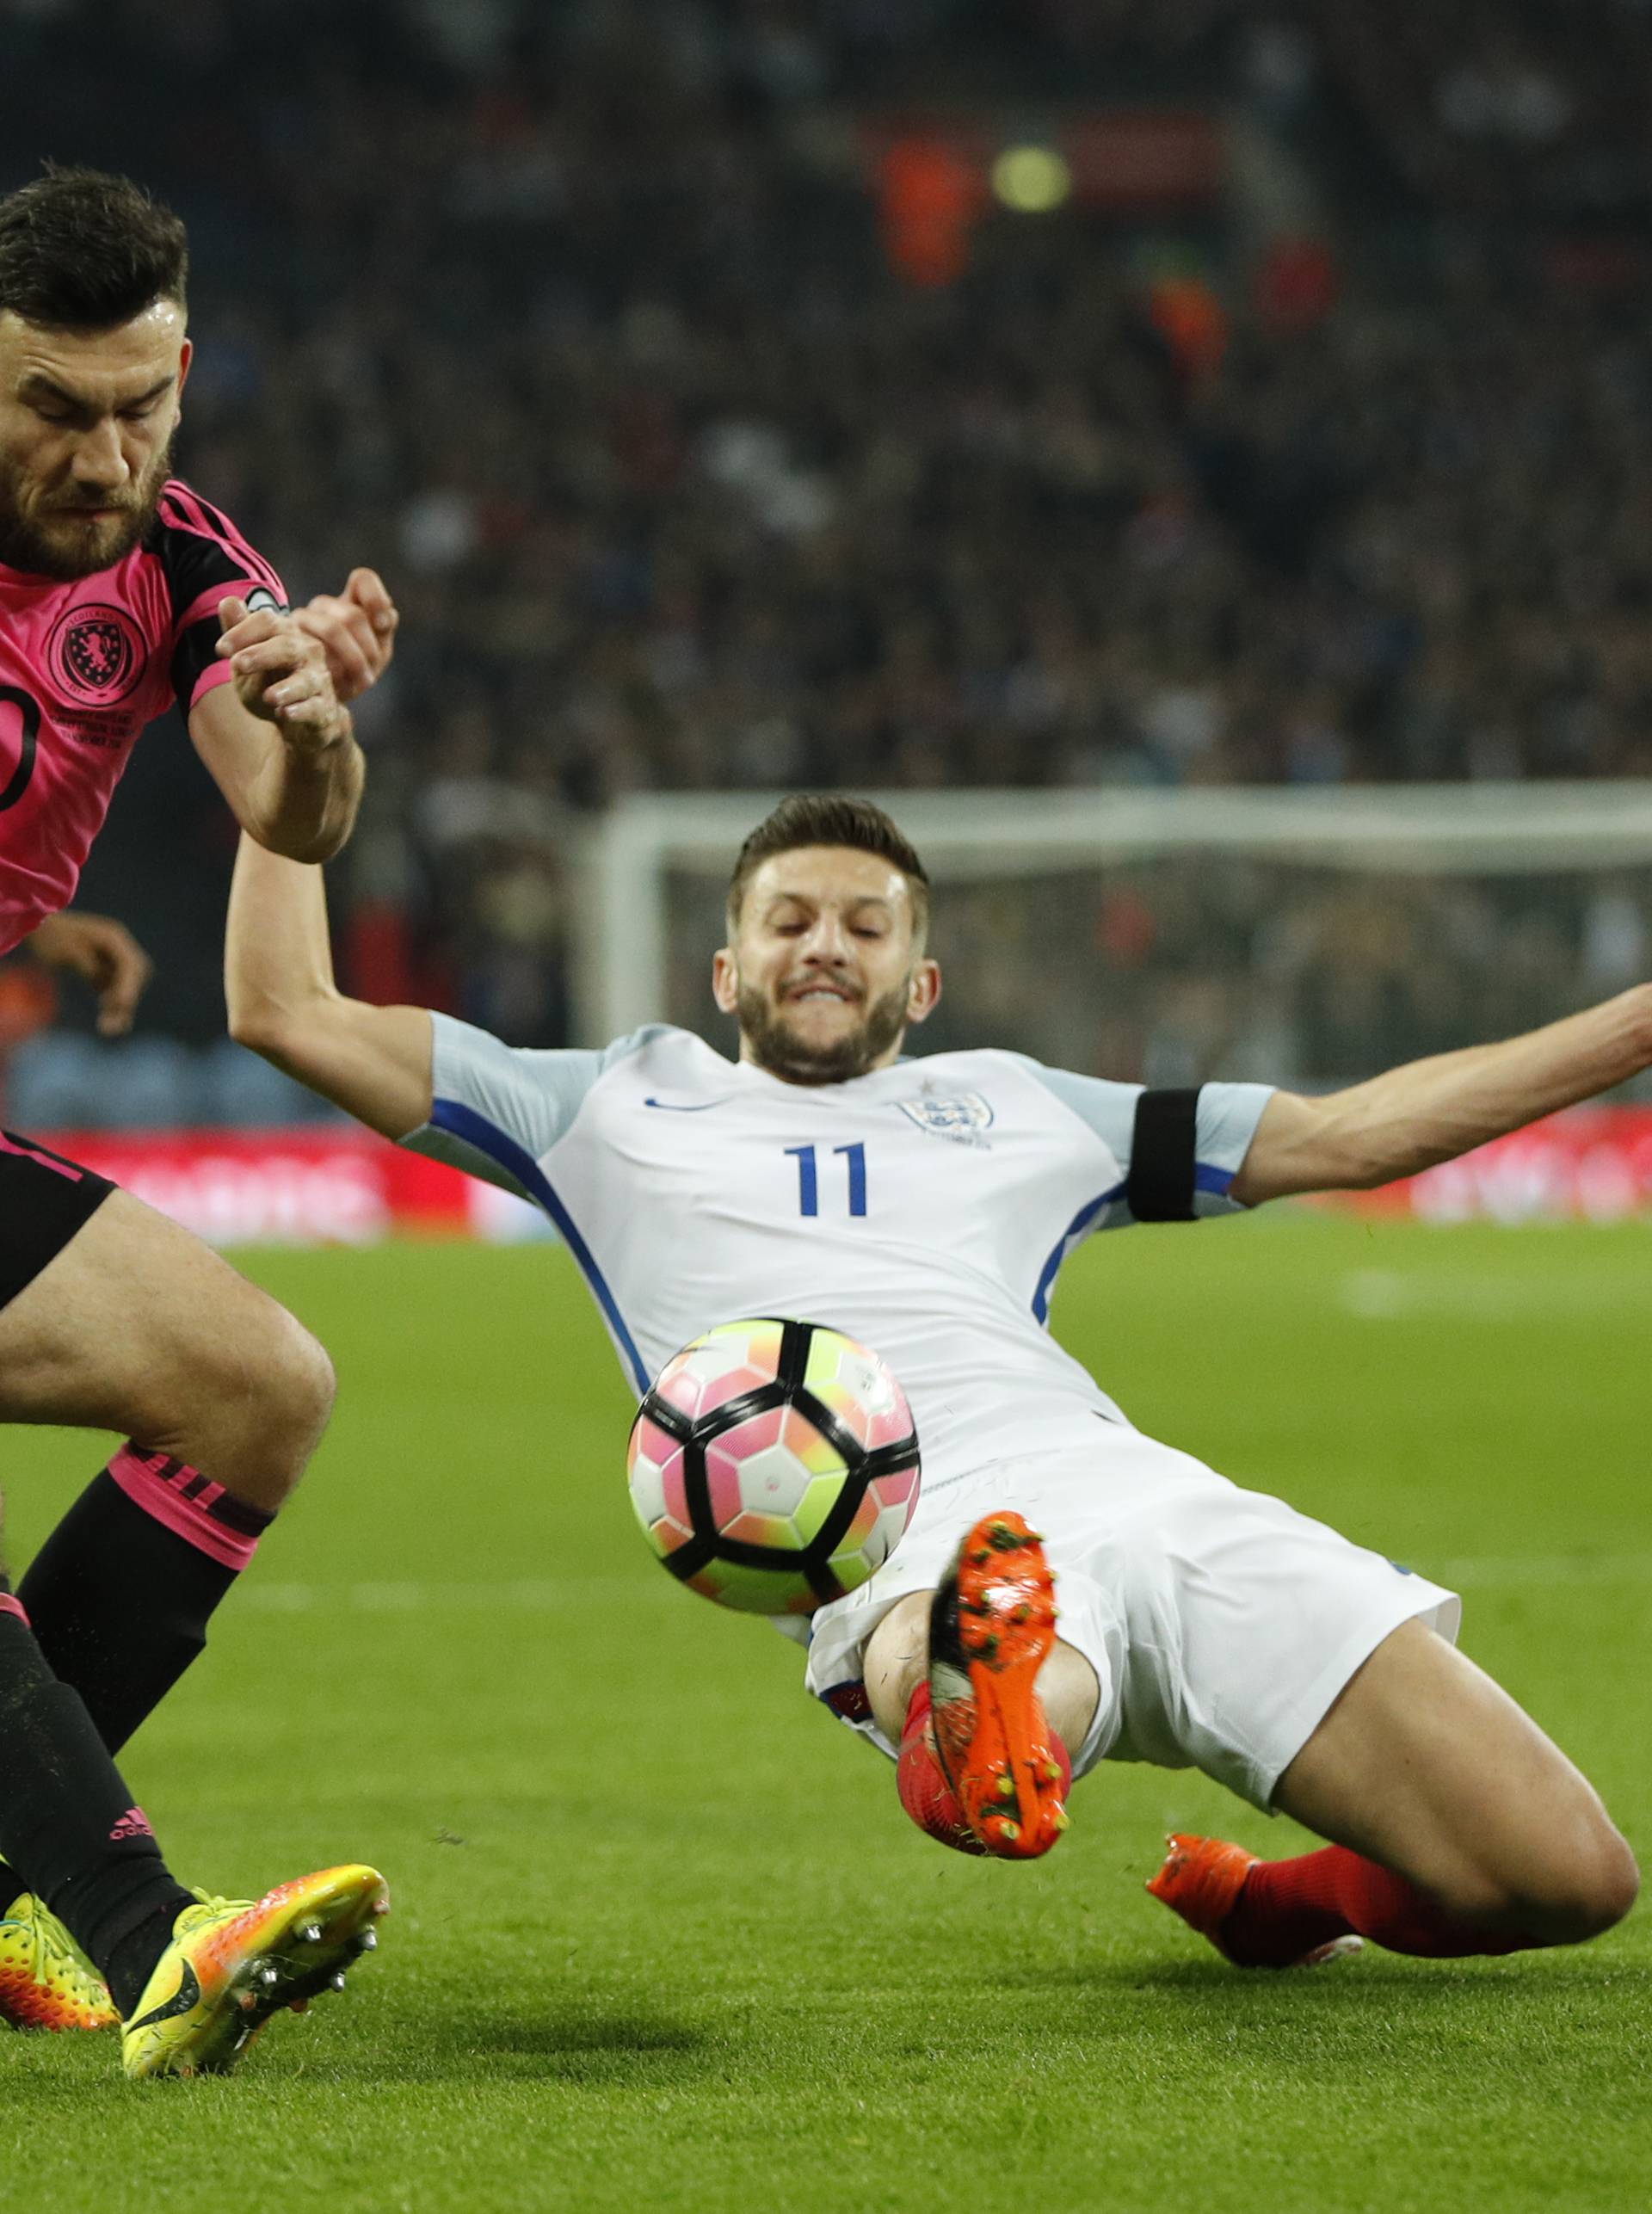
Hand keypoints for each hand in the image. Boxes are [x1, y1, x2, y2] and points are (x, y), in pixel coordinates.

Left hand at [28, 912, 153, 1035]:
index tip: (122, 1006)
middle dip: (127, 999)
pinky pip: (116, 990)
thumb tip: (104, 985)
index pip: (130, 965)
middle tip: (111, 1022)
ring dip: (121, 1007)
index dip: (129, 987)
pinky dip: (114, 1006)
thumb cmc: (49, 937)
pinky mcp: (106, 970)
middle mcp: (119, 947)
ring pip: (128, 986)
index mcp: (113, 937)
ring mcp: (114, 959)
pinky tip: (107, 1024)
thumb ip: (88, 966)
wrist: (36, 928)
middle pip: (136, 977)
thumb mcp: (65, 951)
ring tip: (107, 1029)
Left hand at [217, 596, 350, 754]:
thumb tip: (227, 601)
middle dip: (261, 654)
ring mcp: (318, 681)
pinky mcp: (324, 709)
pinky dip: (301, 711)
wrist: (301, 717)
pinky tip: (285, 713)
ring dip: (287, 688)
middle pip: (287, 646)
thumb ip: (239, 632)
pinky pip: (315, 708)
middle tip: (238, 664)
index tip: (221, 650)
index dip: (243, 632)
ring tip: (269, 696)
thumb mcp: (249, 658)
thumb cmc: (273, 681)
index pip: (267, 622)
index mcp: (286, 634)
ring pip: (306, 680)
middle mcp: (306, 652)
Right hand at [290, 568, 398, 702]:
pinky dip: (331, 669)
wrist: (320, 698)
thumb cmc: (353, 673)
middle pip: (353, 616)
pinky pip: (311, 647)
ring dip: (352, 660)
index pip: (362, 579)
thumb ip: (383, 631)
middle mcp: (325, 606)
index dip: (376, 599)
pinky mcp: (287, 638)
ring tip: (358, 683)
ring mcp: (303, 620)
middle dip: (368, 650)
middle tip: (370, 677)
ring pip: (333, 628)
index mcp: (349, 602)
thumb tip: (388, 615)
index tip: (382, 626)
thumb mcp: (375, 654)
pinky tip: (337, 684)